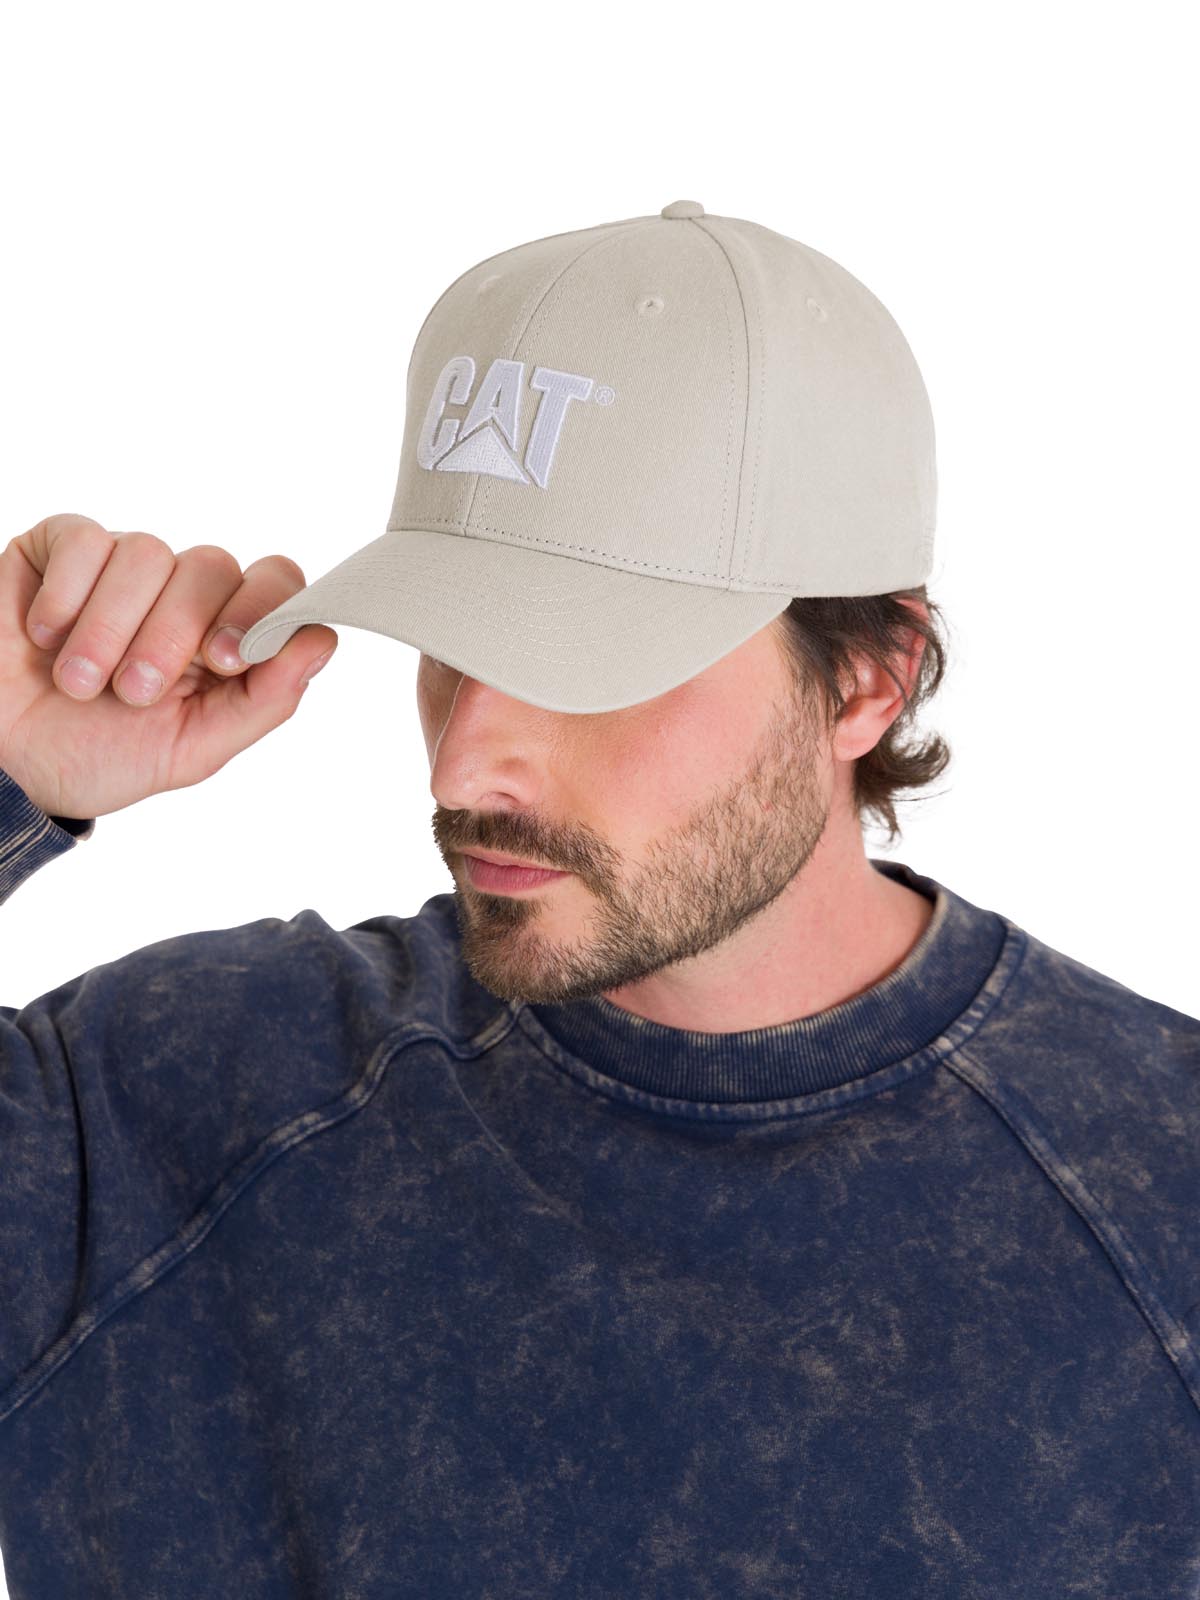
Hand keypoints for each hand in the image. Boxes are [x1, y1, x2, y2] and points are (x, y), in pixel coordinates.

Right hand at [0, 512, 336, 820]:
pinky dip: (67, 595)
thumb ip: (265, 700)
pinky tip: (44, 636)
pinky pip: (86, 539)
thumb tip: (322, 641)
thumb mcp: (193, 749)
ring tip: (80, 683)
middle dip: (174, 636)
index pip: (276, 582)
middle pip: (213, 567)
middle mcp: (180, 592)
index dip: (260, 610)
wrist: (5, 763)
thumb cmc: (99, 756)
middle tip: (135, 692)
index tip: (225, 661)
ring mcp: (122, 566)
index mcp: (224, 634)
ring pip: (148, 553)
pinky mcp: (60, 548)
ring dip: (112, 628)